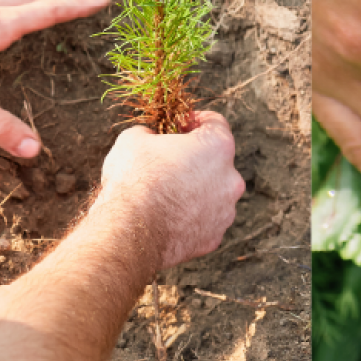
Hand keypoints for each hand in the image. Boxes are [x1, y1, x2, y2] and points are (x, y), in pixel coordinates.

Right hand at [99, 113, 245, 269]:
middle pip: (216, 161)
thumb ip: (149, 133)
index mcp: (218, 147)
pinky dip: (189, 218)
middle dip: (194, 159)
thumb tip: (148, 137)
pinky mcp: (214, 239)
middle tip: (167, 162)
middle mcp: (230, 179)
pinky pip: (204, 221)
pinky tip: (166, 219)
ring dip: (194, 191)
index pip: (215, 123)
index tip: (179, 126)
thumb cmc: (134, 180)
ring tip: (164, 195)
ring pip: (212, 194)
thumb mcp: (133, 139)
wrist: (129, 233)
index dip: (194, 121)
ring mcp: (225, 212)